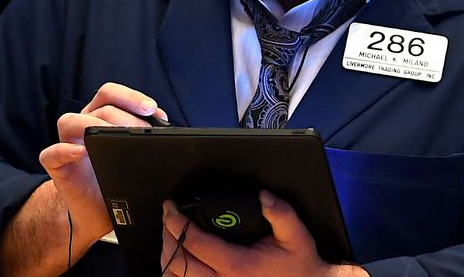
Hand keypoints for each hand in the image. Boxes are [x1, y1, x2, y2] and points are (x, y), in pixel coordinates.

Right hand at [38, 82, 169, 243]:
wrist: (100, 214)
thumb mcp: (138, 155)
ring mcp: (67, 145)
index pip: (111, 94)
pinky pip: (50, 154)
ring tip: (118, 138)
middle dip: (126, 114)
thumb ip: (147, 138)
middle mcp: (83, 126)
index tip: (153, 110)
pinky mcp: (57, 168)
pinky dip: (64, 150)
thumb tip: (170, 128)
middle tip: (145, 130)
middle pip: (99, 105)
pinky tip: (82, 152)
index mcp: (101, 117)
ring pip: (71, 120)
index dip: (131, 97)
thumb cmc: (120, 180)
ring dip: (97, 124)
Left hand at [158, 191, 362, 276]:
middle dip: (167, 234)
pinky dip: (172, 271)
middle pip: (177, 260)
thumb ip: (281, 213)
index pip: (195, 243)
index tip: (171, 206)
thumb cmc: (297, 262)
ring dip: (166, 253)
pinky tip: (176, 255)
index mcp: (237, 264)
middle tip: (168, 214)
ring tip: (169, 232)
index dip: (177, 222)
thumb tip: (262, 195)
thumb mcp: (296, 235)